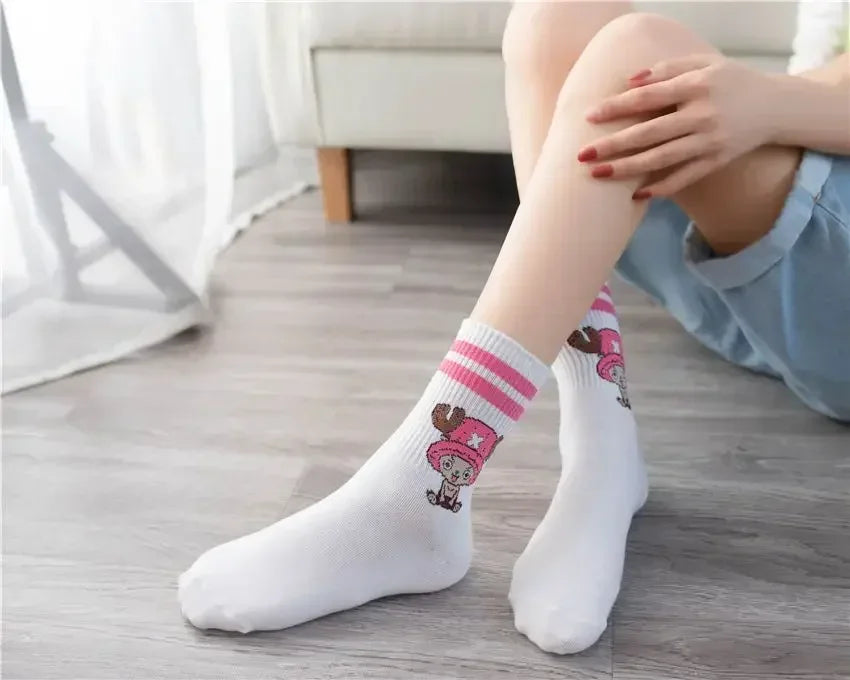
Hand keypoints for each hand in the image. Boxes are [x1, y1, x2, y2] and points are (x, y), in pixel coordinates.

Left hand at [579, 55, 777, 197]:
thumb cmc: (730, 82)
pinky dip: (660, 187)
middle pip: (650, 132)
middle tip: (582, 155)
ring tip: (597, 175)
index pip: (649, 97)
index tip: (588, 117)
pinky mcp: (717, 161)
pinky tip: (635, 194)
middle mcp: (703, 115)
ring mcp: (710, 141)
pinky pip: (684, 177)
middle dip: (613, 145)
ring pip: (662, 159)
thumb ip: (667, 69)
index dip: (617, 107)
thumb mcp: (704, 64)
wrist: (775, 107)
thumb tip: (628, 81)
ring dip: (627, 169)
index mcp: (697, 86)